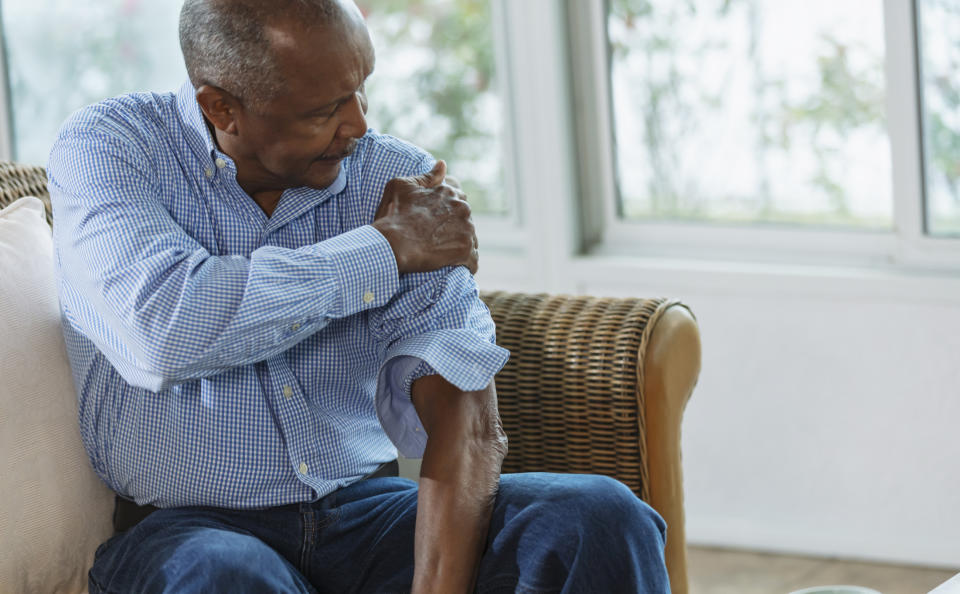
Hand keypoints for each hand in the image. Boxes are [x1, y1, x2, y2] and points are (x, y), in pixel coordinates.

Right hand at [373, 160, 478, 274]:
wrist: (392, 244)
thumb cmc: (393, 215)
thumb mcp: (401, 185)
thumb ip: (426, 176)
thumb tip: (443, 164)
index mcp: (449, 192)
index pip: (458, 200)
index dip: (446, 212)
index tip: (435, 222)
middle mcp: (462, 208)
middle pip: (465, 220)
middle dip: (455, 228)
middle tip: (437, 240)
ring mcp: (466, 229)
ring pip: (470, 239)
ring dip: (460, 245)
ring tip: (443, 255)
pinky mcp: (466, 251)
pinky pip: (472, 261)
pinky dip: (465, 264)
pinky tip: (453, 267)